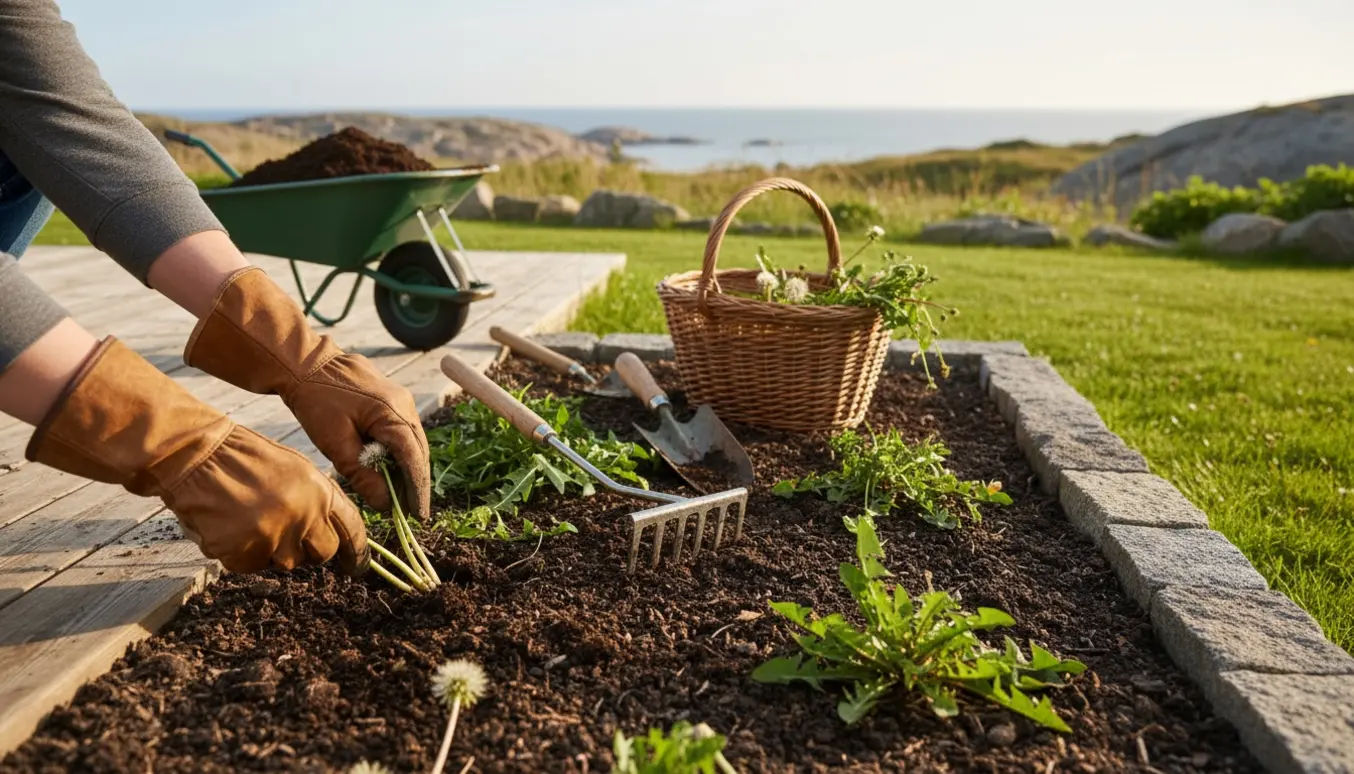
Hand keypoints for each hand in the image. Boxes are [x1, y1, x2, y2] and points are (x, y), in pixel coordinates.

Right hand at [26, 337, 368, 574]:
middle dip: (308, 548)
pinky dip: (240, 553)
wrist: (196, 457)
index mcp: (320, 492)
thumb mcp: (296, 471)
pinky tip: (229, 526)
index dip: (357, 553)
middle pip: (320, 554)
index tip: (358, 567)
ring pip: (284, 562)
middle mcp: (303, 518)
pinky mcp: (242, 554)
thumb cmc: (245, 459)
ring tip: (250, 517)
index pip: (352, 530)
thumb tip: (334, 535)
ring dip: (271, 549)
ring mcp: (273, 538)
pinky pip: (250, 565)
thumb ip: (318, 502)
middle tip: (285, 530)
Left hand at [183, 267, 430, 519]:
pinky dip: (401, 453)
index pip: (413, 459)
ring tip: (404, 496)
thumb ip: (362, 475)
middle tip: (413, 512)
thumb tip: (384, 503)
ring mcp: (402, 400)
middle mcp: (405, 406)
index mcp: (393, 414)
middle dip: (417, 483)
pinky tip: (393, 469)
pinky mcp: (394, 399)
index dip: (417, 490)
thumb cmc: (316, 402)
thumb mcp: (335, 443)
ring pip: (414, 442)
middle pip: (419, 452)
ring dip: (410, 468)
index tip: (418, 516)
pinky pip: (405, 431)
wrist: (305, 363)